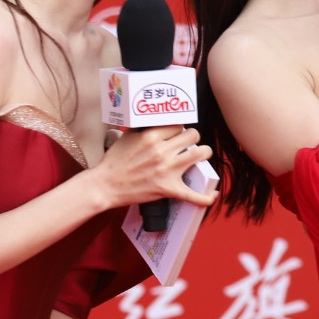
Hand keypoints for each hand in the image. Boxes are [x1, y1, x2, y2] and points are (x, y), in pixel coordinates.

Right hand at [92, 125, 216, 211]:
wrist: (105, 185)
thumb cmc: (115, 161)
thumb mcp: (128, 135)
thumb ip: (145, 127)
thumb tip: (159, 121)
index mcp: (152, 135)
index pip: (178, 124)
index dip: (179, 128)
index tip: (176, 134)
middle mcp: (162, 151)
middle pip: (193, 135)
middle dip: (192, 138)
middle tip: (187, 144)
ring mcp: (167, 170)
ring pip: (200, 154)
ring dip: (204, 154)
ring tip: (200, 156)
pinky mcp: (168, 189)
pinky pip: (193, 195)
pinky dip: (205, 197)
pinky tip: (212, 195)